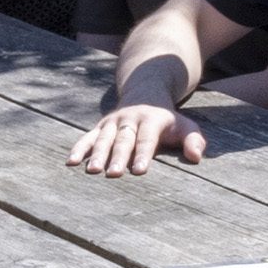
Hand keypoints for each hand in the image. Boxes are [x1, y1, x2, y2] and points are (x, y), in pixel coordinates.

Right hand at [70, 101, 201, 175]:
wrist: (145, 93)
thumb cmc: (168, 121)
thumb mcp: (186, 126)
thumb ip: (194, 140)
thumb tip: (196, 157)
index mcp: (151, 120)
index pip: (147, 139)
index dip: (143, 154)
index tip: (140, 170)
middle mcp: (129, 119)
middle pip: (123, 140)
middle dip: (118, 156)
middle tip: (114, 174)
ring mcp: (113, 122)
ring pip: (104, 138)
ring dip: (97, 154)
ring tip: (91, 170)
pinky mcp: (100, 126)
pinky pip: (88, 137)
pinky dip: (79, 148)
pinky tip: (71, 162)